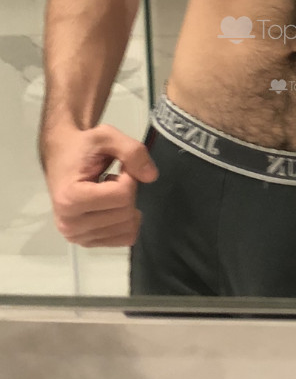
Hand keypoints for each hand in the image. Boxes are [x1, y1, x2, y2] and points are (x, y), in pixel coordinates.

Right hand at [47, 125, 157, 247]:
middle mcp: (70, 223)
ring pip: (128, 229)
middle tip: (114, 179)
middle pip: (126, 214)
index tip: (119, 168)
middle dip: (129, 192)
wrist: (61, 158)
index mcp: (70, 198)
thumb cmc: (81, 148)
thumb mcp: (106, 136)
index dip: (129, 177)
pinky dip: (126, 220)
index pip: (123, 196)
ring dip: (126, 206)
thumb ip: (132, 151)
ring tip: (109, 191)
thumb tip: (151, 176)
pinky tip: (111, 206)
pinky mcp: (86, 243)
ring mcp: (77, 237)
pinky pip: (124, 238)